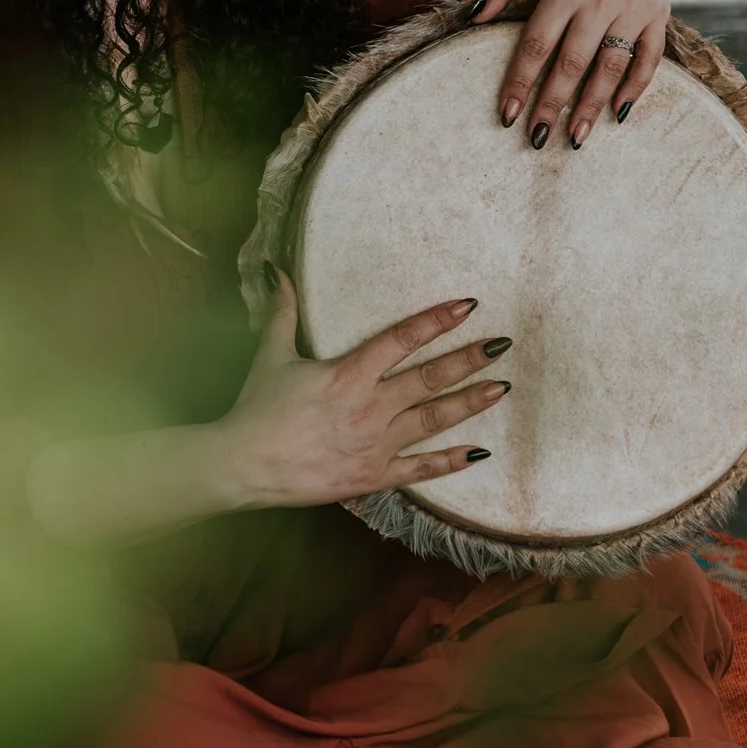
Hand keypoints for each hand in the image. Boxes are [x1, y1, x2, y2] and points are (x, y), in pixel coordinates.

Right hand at [216, 275, 510, 509]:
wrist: (244, 465)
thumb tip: (276, 270)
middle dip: (468, 359)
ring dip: (469, 403)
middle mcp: (370, 406)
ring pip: (433, 420)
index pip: (402, 339)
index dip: (436, 320)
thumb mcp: (271, 354)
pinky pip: (420, 470)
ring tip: (500, 388)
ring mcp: (376, 444)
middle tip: (502, 345)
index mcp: (349, 373)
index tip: (468, 306)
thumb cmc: (257, 409)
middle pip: (429, 378)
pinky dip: (450, 461)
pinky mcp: (373, 476)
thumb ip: (282, 311)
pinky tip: (478, 453)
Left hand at [469, 0, 668, 148]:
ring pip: (611, 66)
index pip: (538, 43)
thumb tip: (476, 18)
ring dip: (592, 106)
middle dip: (553, 104)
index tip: (507, 114)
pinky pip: (649, 58)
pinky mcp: (658, 13)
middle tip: (537, 137)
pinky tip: (617, 113)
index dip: (521, 81)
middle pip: (574, 62)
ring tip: (575, 138)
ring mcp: (634, 5)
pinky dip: (635, 87)